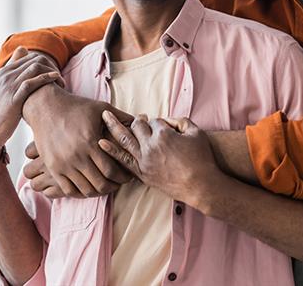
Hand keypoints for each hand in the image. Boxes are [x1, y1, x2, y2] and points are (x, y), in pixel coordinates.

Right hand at [0, 47, 61, 166]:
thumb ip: (9, 75)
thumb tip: (20, 56)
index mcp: (2, 73)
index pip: (27, 56)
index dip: (44, 61)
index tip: (54, 70)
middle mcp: (5, 77)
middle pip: (33, 60)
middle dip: (50, 66)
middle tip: (61, 77)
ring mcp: (8, 87)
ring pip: (34, 68)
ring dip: (51, 71)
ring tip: (61, 81)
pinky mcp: (13, 99)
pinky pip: (31, 83)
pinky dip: (46, 78)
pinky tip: (56, 79)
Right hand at [22, 86, 133, 197]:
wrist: (46, 108)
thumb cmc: (77, 107)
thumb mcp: (101, 108)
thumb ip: (121, 118)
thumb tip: (141, 122)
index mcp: (90, 141)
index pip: (111, 169)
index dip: (123, 176)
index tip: (129, 176)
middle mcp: (76, 155)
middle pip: (99, 183)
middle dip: (113, 186)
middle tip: (120, 184)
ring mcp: (63, 163)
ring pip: (85, 189)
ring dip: (98, 191)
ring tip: (106, 186)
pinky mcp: (53, 168)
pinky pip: (68, 189)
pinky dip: (81, 192)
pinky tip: (89, 187)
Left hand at [99, 112, 225, 209]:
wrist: (200, 185)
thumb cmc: (201, 158)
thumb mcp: (196, 133)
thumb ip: (181, 121)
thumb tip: (167, 121)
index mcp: (164, 134)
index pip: (154, 121)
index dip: (157, 121)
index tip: (161, 125)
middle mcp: (151, 146)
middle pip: (137, 127)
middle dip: (136, 120)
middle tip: (135, 118)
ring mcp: (144, 160)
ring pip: (124, 140)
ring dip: (113, 127)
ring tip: (103, 117)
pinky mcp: (142, 174)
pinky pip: (123, 161)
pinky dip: (111, 151)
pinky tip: (101, 143)